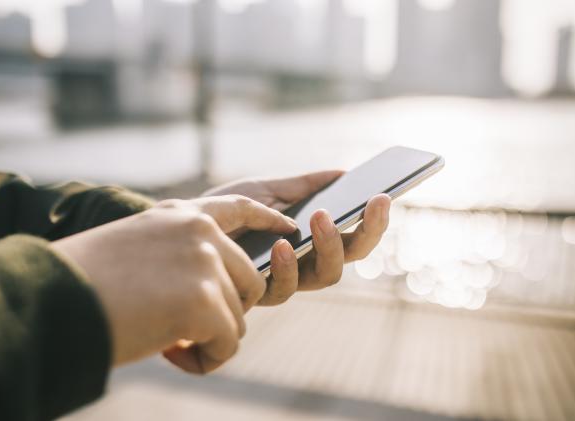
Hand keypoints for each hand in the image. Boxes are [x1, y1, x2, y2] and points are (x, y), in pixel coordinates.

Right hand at [51, 197, 294, 373]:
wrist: (51, 300)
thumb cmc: (84, 283)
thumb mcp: (138, 253)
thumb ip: (180, 260)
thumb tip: (212, 296)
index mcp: (180, 215)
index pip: (240, 209)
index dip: (268, 221)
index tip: (289, 229)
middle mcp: (199, 231)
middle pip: (248, 280)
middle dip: (225, 311)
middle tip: (185, 329)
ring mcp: (204, 262)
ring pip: (237, 315)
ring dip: (210, 337)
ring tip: (170, 343)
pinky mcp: (204, 300)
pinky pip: (228, 342)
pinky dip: (207, 358)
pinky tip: (173, 355)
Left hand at [204, 171, 390, 304]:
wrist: (189, 225)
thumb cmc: (231, 208)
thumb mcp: (269, 189)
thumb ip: (304, 185)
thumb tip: (345, 172)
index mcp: (313, 238)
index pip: (354, 235)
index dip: (373, 220)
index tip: (385, 194)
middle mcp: (306, 262)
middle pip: (350, 258)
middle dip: (366, 232)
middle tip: (371, 203)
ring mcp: (286, 279)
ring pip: (326, 277)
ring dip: (329, 246)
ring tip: (321, 217)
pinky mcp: (260, 292)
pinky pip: (284, 287)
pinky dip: (288, 265)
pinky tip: (283, 243)